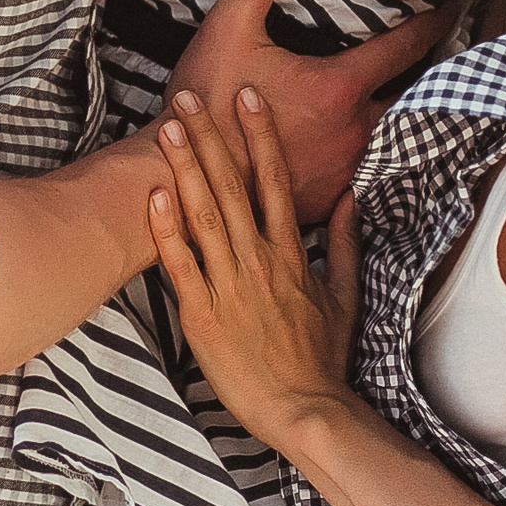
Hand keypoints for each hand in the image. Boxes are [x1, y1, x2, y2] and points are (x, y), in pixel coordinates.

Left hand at [150, 92, 361, 453]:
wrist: (304, 409)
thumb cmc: (322, 356)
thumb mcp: (346, 294)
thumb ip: (347, 242)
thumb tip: (351, 197)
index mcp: (291, 253)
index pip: (275, 180)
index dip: (260, 135)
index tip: (247, 97)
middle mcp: (259, 260)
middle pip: (232, 185)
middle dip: (209, 137)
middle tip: (188, 96)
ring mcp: (229, 285)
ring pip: (204, 214)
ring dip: (185, 168)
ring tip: (169, 128)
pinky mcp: (202, 314)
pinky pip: (181, 264)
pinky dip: (167, 229)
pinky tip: (154, 195)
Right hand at [167, 0, 455, 221]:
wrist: (181, 181)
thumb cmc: (205, 102)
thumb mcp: (228, 28)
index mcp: (340, 89)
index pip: (407, 47)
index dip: (435, 19)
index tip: (454, 1)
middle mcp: (355, 133)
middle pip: (413, 97)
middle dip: (428, 73)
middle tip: (442, 51)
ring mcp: (344, 173)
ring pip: (394, 140)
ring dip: (405, 117)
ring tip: (412, 96)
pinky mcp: (328, 201)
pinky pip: (370, 177)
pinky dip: (378, 158)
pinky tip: (373, 150)